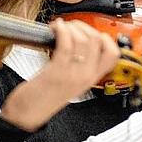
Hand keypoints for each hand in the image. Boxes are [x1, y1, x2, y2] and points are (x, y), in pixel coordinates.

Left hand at [0, 19, 119, 130]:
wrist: (28, 114)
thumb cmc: (45, 96)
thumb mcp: (71, 81)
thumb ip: (79, 65)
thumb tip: (79, 40)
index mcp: (91, 79)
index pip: (113, 54)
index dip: (106, 38)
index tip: (92, 32)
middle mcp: (86, 76)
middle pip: (98, 41)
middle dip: (84, 26)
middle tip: (72, 27)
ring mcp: (72, 74)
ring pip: (82, 39)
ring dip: (71, 27)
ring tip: (61, 28)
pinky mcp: (56, 72)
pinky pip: (65, 44)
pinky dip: (61, 30)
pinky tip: (56, 28)